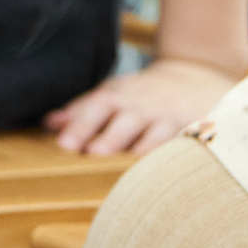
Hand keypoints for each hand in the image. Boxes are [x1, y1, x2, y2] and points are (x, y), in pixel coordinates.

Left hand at [45, 57, 240, 156]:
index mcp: (120, 97)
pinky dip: (180, 153)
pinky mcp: (196, 129)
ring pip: (157, 133)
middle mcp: (144, 106)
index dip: (80, 125)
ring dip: (143, 148)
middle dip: (110, 136)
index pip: (97, 107)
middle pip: (125, 119)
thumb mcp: (115, 94)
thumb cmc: (144, 96)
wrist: (198, 77)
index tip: (64, 145)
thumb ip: (83, 110)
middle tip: (94, 153)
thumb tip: (49, 124)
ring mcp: (170, 118)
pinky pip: (189, 142)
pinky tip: (172, 169)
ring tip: (130, 168)